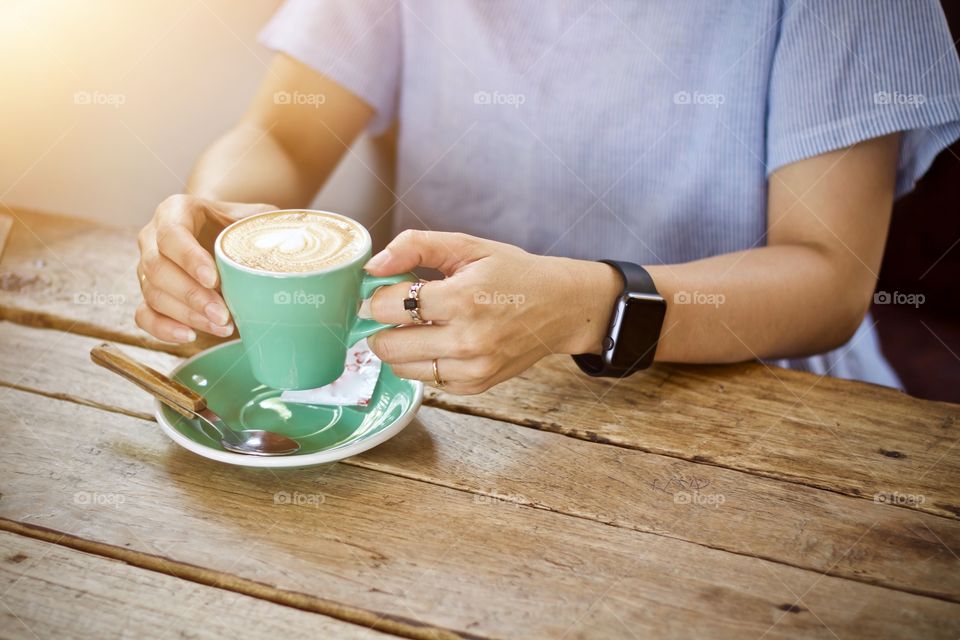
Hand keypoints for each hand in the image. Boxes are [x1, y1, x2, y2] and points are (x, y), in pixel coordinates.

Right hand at [135, 195, 275, 342]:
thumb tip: (298, 238)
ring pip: (153, 294)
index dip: (190, 259)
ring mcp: (147, 267)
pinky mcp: (148, 293)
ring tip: (222, 326)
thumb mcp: (254, 216)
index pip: (172, 234)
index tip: (215, 280)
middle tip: (224, 315)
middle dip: (193, 297)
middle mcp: (152, 238)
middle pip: (159, 269)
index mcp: (175, 211)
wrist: (220, 230)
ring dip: (187, 315)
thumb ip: (269, 223)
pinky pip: (143, 314)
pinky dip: (163, 329)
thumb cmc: (237, 224)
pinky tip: (189, 336)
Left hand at [365, 230, 620, 393]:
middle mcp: (467, 340)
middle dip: (381, 325)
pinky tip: (441, 341)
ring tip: (418, 325)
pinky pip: (427, 379)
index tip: (381, 289)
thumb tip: (373, 266)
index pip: (389, 306)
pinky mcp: (476, 385)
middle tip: (394, 311)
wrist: (561, 307)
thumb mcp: (467, 246)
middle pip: (387, 345)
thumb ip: (416, 247)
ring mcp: (472, 368)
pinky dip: (424, 362)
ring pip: (402, 367)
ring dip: (400, 346)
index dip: (376, 296)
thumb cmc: (513, 273)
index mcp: (463, 298)